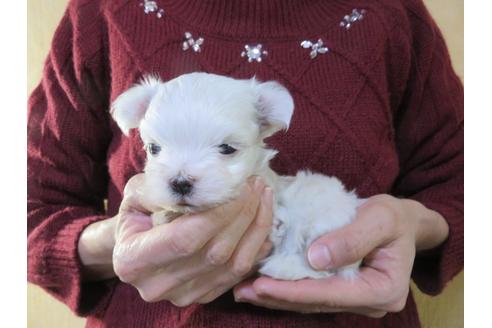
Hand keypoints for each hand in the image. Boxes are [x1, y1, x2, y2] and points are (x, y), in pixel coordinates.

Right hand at [113, 174, 273, 305]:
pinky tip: (262, 219)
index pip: (185, 238)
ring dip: (255, 227)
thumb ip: (161, 188)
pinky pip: (240, 273)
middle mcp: (157, 285)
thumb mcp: (138, 193)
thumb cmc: (138, 213)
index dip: (218, 212)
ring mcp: (183, 295)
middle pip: (215, 252)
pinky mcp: (203, 296)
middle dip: (242, 214)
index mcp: (133, 260)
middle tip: (255, 184)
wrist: (134, 243)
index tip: (238, 185)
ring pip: (234, 264)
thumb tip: (200, 182)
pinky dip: (257, 245)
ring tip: (262, 196)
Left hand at [234, 194, 448, 316]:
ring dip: (276, 296)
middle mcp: (368, 302)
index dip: (294, 290)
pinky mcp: (342, 290)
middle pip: (316, 302)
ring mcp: (354, 299)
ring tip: (243, 290)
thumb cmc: (394, 217)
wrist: (402, 222)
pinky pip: (310, 292)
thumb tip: (315, 258)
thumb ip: (352, 238)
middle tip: (242, 291)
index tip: (262, 285)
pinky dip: (285, 288)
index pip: (331, 293)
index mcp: (383, 289)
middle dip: (277, 297)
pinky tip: (262, 284)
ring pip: (310, 301)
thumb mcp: (381, 218)